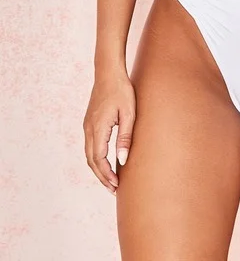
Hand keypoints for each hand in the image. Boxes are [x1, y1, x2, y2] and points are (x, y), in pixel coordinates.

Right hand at [83, 71, 135, 194]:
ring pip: (89, 154)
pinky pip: (90, 146)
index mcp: (98, 128)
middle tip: (114, 189)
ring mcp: (87, 125)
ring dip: (98, 169)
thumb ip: (125, 136)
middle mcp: (89, 129)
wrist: (108, 72)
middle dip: (102, 177)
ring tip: (111, 180)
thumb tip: (122, 160)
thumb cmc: (122, 90)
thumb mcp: (129, 113)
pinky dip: (96, 158)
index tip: (116, 186)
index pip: (99, 159)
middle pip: (91, 160)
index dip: (107, 175)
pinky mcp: (89, 122)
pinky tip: (106, 162)